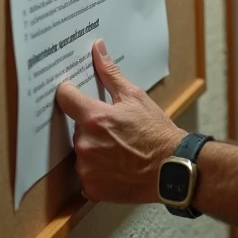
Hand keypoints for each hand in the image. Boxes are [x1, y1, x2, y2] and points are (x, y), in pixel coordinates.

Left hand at [55, 40, 185, 203]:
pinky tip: (116, 166)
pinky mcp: (91, 187)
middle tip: (113, 129)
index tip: (73, 93)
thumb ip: (110, 73)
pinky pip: (86, 174)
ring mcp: (86, 168)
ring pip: (81, 151)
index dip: (69, 93)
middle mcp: (85, 143)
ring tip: (118, 150)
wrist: (172, 168)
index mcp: (94, 118)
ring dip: (94, 149)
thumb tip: (97, 50)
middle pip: (76, 127)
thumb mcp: (135, 97)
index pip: (65, 98)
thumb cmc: (156, 133)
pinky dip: (98, 171)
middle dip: (91, 126)